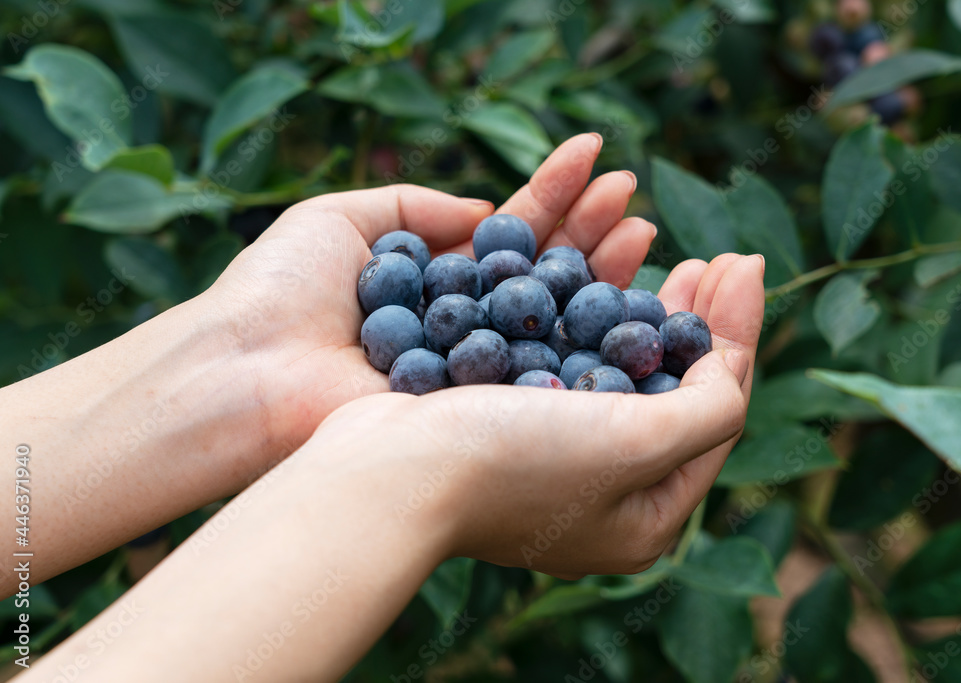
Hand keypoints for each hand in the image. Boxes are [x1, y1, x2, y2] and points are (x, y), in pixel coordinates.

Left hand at [205, 133, 655, 454]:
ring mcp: (472, 369)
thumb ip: (419, 206)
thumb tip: (488, 210)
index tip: (595, 156)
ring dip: (599, 270)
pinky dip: (582, 333)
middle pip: (539, 273)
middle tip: (632, 193)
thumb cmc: (278, 287)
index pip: (507, 232)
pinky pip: (539, 367)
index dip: (552, 196)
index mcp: (431, 279)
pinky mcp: (475, 408)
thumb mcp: (341, 216)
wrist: (246, 371)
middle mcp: (460, 326)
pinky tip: (622, 293)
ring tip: (642, 225)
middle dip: (588, 230)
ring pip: (550, 317)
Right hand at [302, 254, 764, 577]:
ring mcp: (551, 462)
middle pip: (669, 390)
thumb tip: (730, 361)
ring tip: (658, 251)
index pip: (718, 412)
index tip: (743, 261)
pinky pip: (563, 360)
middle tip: (713, 257)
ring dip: (639, 305)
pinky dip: (582, 313)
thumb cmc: (513, 462)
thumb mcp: (638, 443)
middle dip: (692, 317)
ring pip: (613, 369)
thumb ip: (712, 408)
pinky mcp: (505, 428)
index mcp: (646, 516)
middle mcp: (603, 494)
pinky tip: (591, 272)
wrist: (385, 472)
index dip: (736, 331)